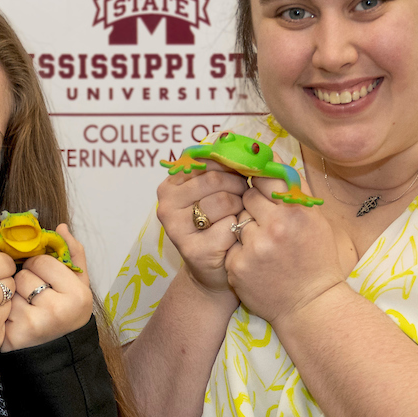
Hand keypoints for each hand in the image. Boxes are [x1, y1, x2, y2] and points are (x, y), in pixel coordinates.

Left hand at [0, 226, 95, 351]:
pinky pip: (0, 307)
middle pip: (24, 275)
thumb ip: (73, 254)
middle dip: (27, 279)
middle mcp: (56, 312)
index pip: (42, 260)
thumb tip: (61, 227)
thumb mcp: (80, 284)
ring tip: (27, 304)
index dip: (40, 266)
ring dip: (15, 293)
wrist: (61, 351)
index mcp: (76, 296)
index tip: (46, 277)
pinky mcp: (13, 337)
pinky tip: (15, 316)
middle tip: (36, 293)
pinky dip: (4, 309)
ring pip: (10, 290)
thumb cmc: (69, 312)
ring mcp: (33, 325)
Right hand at [155, 166, 248, 295]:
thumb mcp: (218, 191)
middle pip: (216, 178)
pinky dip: (238, 232)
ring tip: (237, 219)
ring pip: (224, 200)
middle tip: (241, 201)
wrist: (215, 270)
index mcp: (171, 182)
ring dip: (240, 209)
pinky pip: (228, 227)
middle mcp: (167, 202)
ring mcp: (176, 226)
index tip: (242, 175)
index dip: (231, 166)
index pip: (206, 159)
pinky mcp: (191, 249)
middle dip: (238, 188)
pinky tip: (233, 238)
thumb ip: (225, 167)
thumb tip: (250, 146)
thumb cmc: (220, 224)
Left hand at [220, 184, 353, 324]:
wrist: (311, 306)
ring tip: (265, 246)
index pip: (264, 178)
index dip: (263, 183)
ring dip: (246, 229)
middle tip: (267, 222)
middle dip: (254, 206)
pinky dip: (239, 251)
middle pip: (247, 198)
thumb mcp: (316, 220)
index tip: (263, 187)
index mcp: (294, 212)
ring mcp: (252, 249)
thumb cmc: (317, 260)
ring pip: (237, 221)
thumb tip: (272, 160)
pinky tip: (257, 262)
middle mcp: (272, 229)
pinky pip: (231, 245)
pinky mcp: (236, 267)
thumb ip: (294, 190)